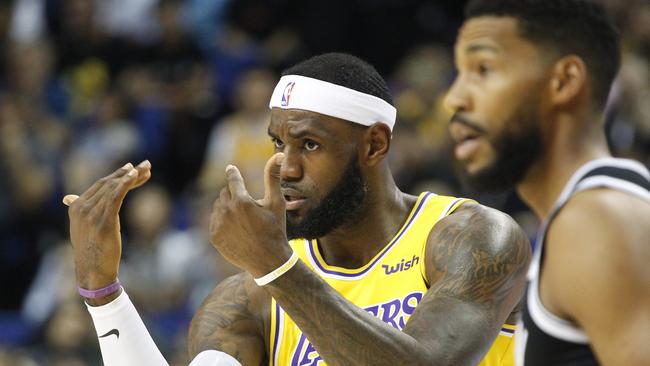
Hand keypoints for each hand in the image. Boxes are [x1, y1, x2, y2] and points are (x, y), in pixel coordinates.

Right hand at [63, 161, 151, 294]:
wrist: (92, 272)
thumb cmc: (90, 251)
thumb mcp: (81, 228)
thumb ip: (78, 210)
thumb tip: (68, 198)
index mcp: (76, 208)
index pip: (99, 185)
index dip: (117, 176)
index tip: (132, 168)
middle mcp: (82, 208)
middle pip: (109, 183)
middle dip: (128, 173)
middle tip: (145, 164)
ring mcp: (92, 214)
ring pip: (114, 188)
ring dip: (133, 176)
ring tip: (147, 168)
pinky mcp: (104, 221)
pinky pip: (116, 196)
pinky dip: (125, 184)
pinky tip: (135, 176)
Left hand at [209, 153, 291, 277]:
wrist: (268, 261)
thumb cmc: (275, 229)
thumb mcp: (276, 203)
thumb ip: (273, 177)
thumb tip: (279, 154)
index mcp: (242, 201)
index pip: (233, 179)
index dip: (233, 173)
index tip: (231, 168)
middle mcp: (227, 211)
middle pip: (225, 193)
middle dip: (235, 196)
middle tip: (248, 207)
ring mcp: (218, 224)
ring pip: (219, 206)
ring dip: (228, 208)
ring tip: (244, 220)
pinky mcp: (214, 236)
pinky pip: (215, 221)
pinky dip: (223, 222)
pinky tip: (237, 229)